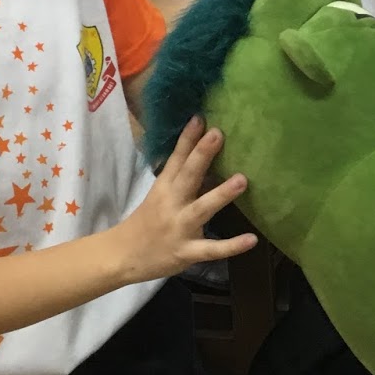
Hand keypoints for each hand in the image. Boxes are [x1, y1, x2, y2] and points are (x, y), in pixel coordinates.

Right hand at [114, 118, 255, 281]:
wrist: (121, 257)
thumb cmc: (146, 222)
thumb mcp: (160, 195)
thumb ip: (180, 176)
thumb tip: (205, 153)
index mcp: (164, 188)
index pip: (176, 159)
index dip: (188, 139)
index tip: (200, 117)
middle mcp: (171, 204)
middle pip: (187, 176)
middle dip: (201, 155)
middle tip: (218, 134)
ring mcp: (179, 228)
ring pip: (202, 209)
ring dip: (221, 195)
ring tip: (242, 180)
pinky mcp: (186, 252)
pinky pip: (211, 249)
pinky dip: (231, 246)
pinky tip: (252, 239)